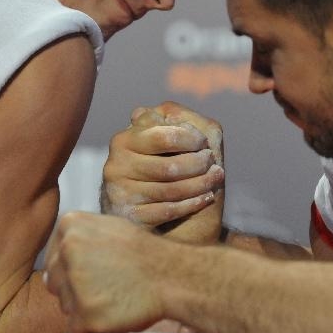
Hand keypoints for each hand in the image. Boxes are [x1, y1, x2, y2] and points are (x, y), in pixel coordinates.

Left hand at [43, 212, 169, 332]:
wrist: (169, 275)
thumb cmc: (144, 252)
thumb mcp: (110, 227)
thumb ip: (80, 238)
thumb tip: (60, 256)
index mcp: (69, 225)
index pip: (54, 256)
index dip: (72, 269)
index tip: (94, 272)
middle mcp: (66, 250)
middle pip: (55, 280)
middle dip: (74, 288)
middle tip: (104, 288)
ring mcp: (73, 282)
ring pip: (64, 304)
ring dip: (83, 308)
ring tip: (111, 299)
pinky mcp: (83, 312)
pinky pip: (76, 326)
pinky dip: (91, 327)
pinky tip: (110, 315)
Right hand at [101, 101, 224, 243]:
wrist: (151, 209)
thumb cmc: (164, 164)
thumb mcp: (167, 137)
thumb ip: (174, 119)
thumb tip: (169, 115)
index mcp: (124, 140)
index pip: (163, 136)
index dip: (190, 138)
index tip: (205, 143)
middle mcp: (116, 166)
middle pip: (169, 167)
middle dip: (199, 164)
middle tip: (214, 164)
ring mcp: (120, 194)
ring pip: (170, 190)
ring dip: (201, 184)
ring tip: (216, 178)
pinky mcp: (129, 218)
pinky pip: (167, 210)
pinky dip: (192, 204)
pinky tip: (206, 197)